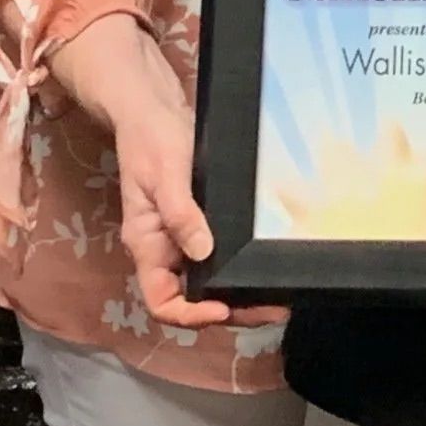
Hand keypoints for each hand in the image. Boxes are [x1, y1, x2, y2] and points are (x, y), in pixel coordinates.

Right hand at [52, 17, 282, 331]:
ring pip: (207, 279)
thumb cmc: (152, 140)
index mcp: (147, 244)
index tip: (225, 309)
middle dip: (231, 310)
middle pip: (192, 297)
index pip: (162, 301)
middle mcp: (164, 248)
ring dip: (239, 292)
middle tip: (275, 309)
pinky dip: (238, 265)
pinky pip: (217, 254)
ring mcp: (181, 236)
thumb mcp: (165, 175)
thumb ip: (180, 214)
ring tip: (278, 295)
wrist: (152, 110)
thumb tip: (203, 252)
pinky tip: (264, 263)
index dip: (191, 315)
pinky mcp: (198, 221)